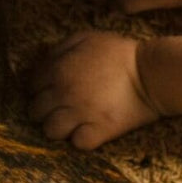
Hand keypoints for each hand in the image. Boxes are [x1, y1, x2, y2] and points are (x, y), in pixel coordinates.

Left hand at [29, 30, 160, 149]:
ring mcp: (79, 114)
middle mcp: (62, 94)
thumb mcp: (85, 38)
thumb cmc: (118, 52)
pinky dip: (81, 140)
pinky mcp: (98, 131)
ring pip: (50, 131)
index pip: (31, 88)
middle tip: (61, 109)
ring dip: (59, 128)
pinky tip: (88, 131)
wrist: (150, 72)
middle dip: (45, 111)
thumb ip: (60, 50)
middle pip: (35, 112)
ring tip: (72, 123)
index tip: (52, 92)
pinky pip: (78, 144)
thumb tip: (44, 63)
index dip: (41, 90)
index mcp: (56, 71)